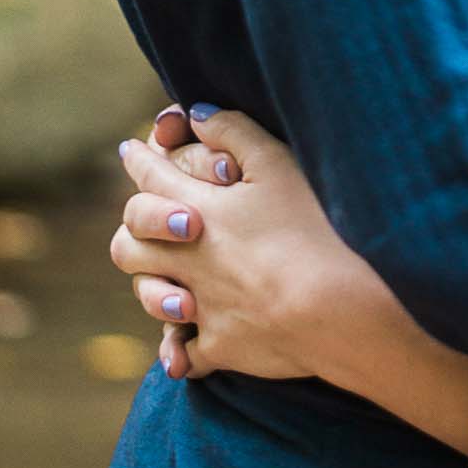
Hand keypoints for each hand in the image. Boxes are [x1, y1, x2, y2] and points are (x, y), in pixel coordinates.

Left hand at [110, 108, 395, 384]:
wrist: (338, 309)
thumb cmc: (315, 229)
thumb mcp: (280, 165)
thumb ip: (235, 132)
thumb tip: (197, 112)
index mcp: (200, 210)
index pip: (152, 178)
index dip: (139, 160)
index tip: (130, 150)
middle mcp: (190, 259)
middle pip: (129, 244)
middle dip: (134, 229)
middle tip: (144, 223)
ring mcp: (202, 307)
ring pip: (150, 299)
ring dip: (153, 290)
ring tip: (169, 286)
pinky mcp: (222, 348)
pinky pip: (187, 354)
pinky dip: (183, 351)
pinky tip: (186, 351)